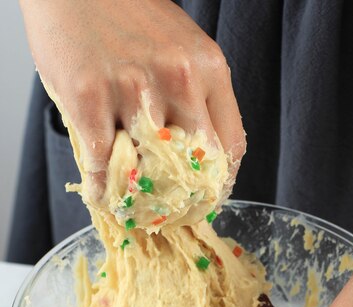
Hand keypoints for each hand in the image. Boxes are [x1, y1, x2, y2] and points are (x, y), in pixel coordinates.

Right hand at [20, 0, 244, 193]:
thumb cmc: (126, 13)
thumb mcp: (179, 46)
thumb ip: (192, 95)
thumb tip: (191, 154)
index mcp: (208, 67)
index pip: (231, 144)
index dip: (221, 183)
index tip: (209, 197)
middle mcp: (178, 79)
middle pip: (197, 165)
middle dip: (186, 197)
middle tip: (172, 210)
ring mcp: (133, 90)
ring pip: (149, 171)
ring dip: (140, 198)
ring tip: (133, 205)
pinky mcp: (90, 99)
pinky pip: (103, 166)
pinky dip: (102, 189)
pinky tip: (101, 192)